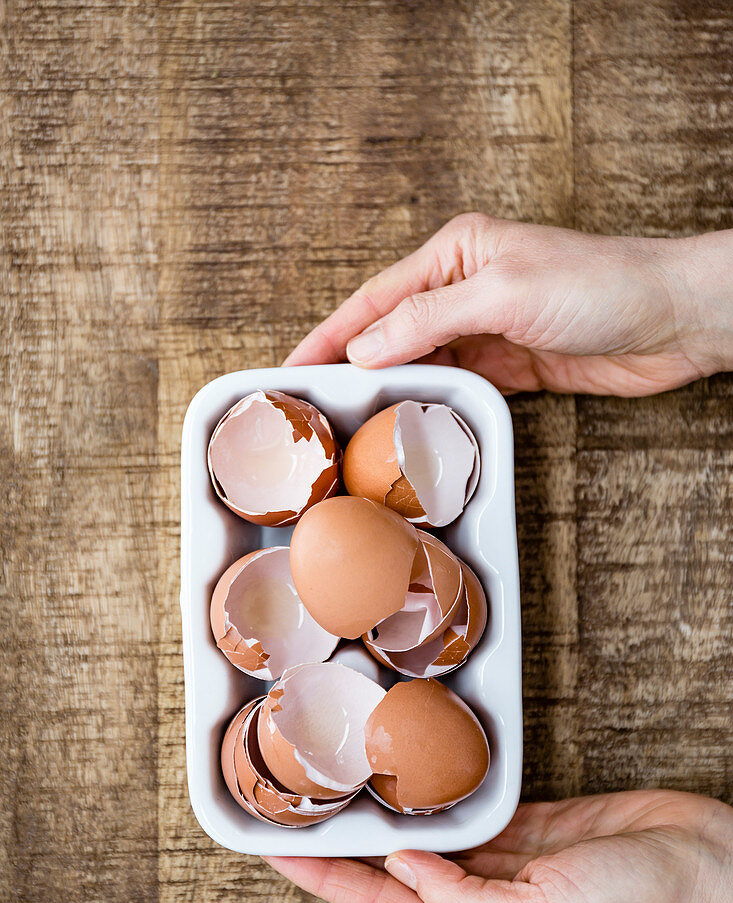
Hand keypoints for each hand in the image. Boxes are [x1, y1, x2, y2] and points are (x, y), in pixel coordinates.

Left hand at [264, 791, 732, 902]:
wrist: (695, 862)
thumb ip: (460, 900)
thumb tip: (401, 866)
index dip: (325, 879)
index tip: (278, 853)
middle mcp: (480, 901)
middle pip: (392, 872)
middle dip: (342, 848)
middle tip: (294, 812)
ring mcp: (502, 862)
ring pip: (425, 838)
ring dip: (380, 818)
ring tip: (336, 793)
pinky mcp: (527, 826)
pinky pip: (466, 810)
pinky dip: (431, 797)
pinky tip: (404, 779)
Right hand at [283, 215, 732, 395]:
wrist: (670, 319)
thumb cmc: (599, 285)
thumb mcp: (502, 292)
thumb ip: (428, 320)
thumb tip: (365, 350)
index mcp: (455, 253)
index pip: (375, 300)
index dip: (329, 336)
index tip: (290, 368)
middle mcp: (464, 288)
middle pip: (389, 333)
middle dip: (347, 365)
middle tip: (308, 404)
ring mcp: (485, 330)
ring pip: (418, 364)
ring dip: (385, 390)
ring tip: (345, 422)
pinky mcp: (509, 367)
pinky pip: (453, 387)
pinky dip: (428, 405)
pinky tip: (404, 423)